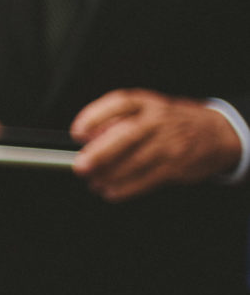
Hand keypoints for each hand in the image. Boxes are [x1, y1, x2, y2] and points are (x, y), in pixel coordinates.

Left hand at [71, 89, 241, 200]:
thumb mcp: (147, 109)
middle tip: (81, 165)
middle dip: (100, 152)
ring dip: (110, 175)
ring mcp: (169, 143)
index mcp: (146, 102)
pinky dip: (127, 188)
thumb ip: (117, 119)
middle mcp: (158, 121)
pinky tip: (111, 191)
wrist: (216, 133)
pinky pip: (148, 179)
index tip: (77, 132)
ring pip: (136, 161)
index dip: (94, 116)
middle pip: (126, 134)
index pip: (118, 103)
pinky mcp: (177, 166)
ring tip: (92, 182)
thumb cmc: (171, 121)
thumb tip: (88, 136)